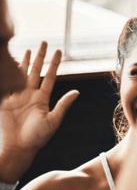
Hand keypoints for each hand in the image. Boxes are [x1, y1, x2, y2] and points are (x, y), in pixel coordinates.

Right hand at [0, 42, 78, 182]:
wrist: (18, 147)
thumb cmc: (37, 138)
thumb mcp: (53, 121)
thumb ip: (63, 105)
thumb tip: (77, 92)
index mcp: (42, 99)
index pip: (49, 77)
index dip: (53, 63)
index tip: (58, 51)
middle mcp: (30, 95)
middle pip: (36, 71)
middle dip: (40, 57)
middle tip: (44, 42)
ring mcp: (16, 96)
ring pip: (21, 74)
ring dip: (24, 61)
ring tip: (28, 48)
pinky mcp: (5, 100)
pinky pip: (6, 83)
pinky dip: (8, 72)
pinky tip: (10, 62)